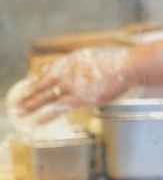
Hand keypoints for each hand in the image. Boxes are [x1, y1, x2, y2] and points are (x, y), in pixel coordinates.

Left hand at [12, 47, 133, 122]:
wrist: (129, 66)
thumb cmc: (119, 62)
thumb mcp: (97, 57)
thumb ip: (82, 63)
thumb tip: (78, 66)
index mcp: (72, 60)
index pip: (48, 71)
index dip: (37, 80)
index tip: (29, 85)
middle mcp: (68, 71)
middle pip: (42, 84)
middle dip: (28, 94)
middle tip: (16, 102)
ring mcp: (72, 85)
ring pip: (45, 97)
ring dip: (30, 106)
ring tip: (18, 112)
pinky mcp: (79, 98)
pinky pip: (57, 109)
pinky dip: (44, 116)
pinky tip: (35, 122)